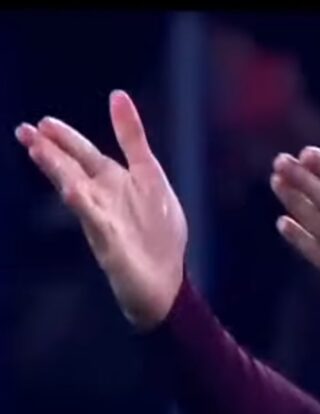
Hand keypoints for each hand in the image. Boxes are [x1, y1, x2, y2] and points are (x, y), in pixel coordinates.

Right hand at [15, 91, 187, 329]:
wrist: (165, 283)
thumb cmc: (158, 232)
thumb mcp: (150, 176)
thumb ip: (133, 139)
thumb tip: (117, 94)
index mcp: (114, 182)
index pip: (86, 155)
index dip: (66, 139)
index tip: (43, 122)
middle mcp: (103, 199)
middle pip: (73, 170)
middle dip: (50, 151)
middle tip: (24, 132)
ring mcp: (104, 221)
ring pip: (76, 191)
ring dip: (58, 171)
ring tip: (38, 151)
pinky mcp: (111, 244)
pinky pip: (96, 221)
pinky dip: (85, 205)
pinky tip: (73, 191)